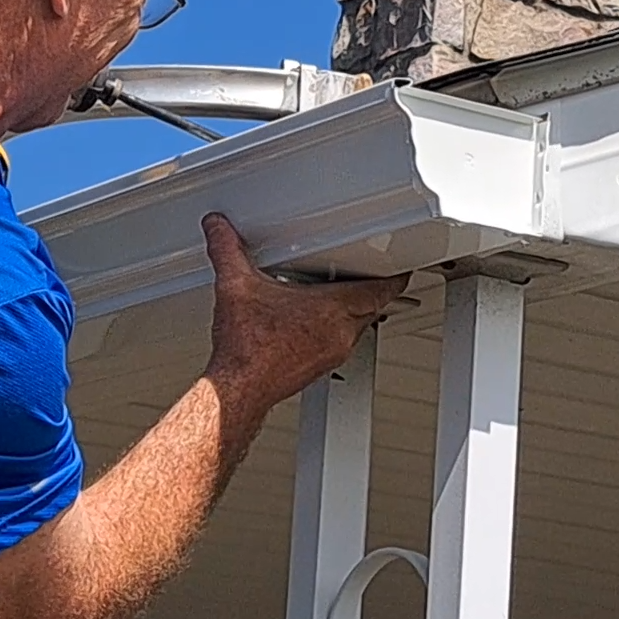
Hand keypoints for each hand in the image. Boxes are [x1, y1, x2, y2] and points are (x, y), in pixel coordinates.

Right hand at [200, 213, 410, 414]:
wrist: (239, 389)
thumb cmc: (245, 348)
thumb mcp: (235, 287)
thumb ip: (227, 250)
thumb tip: (218, 228)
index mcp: (329, 310)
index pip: (380, 291)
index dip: (393, 278)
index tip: (400, 269)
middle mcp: (338, 334)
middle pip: (372, 309)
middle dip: (374, 292)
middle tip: (373, 277)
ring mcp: (331, 354)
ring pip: (358, 328)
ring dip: (355, 313)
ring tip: (342, 297)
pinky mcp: (318, 369)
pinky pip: (340, 345)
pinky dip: (336, 331)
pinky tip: (313, 325)